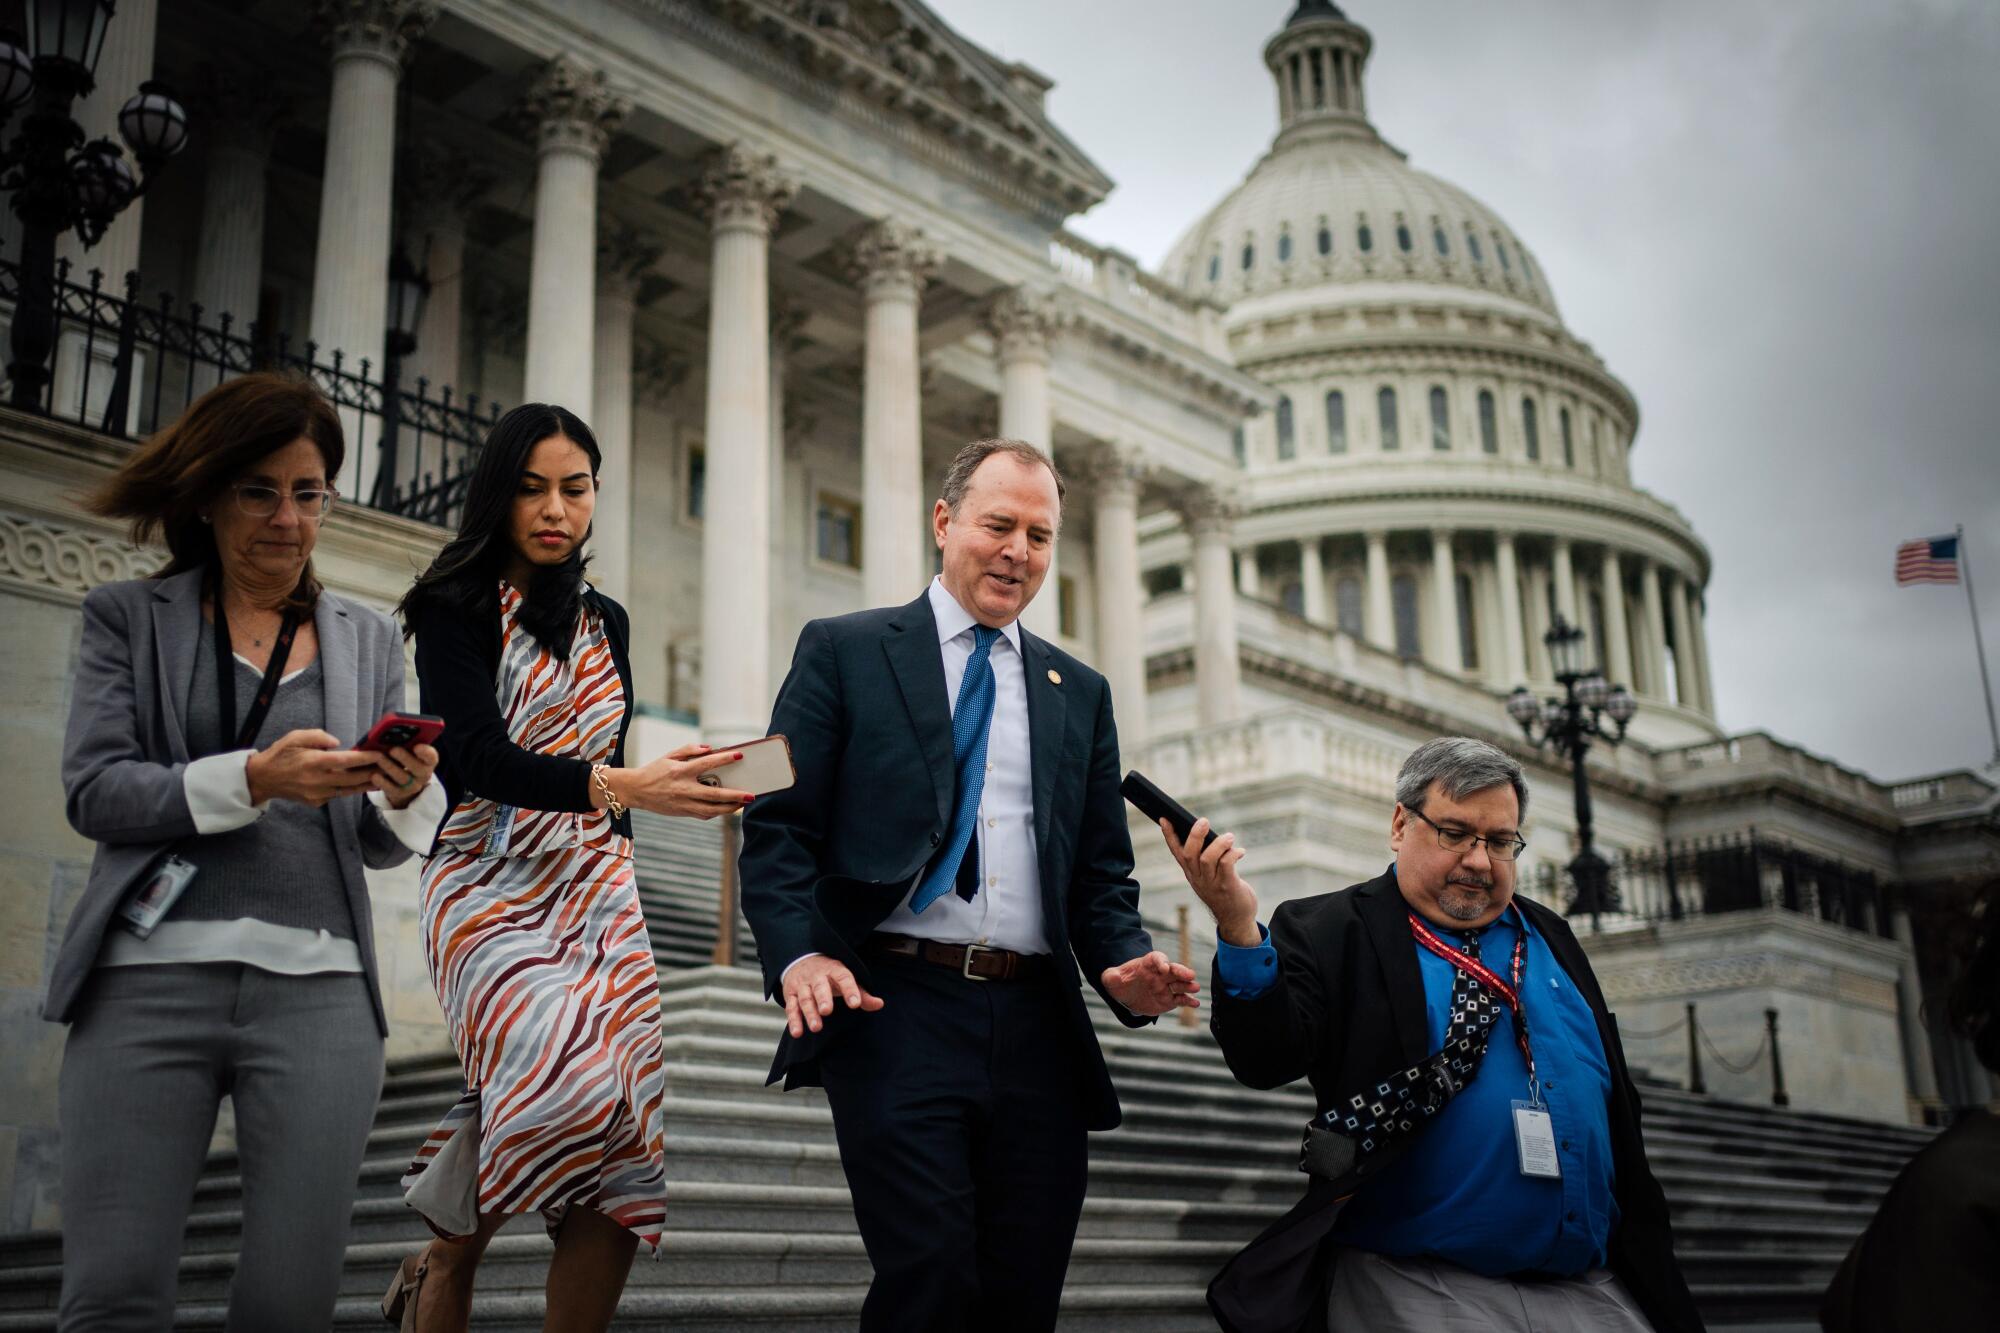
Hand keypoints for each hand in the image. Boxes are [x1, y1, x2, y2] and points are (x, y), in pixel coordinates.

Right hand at [244, 729, 380, 807]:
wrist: (262, 779)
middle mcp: (317, 780)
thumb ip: (317, 736)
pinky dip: (349, 789)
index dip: (365, 758)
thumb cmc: (280, 754)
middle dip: (372, 772)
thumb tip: (338, 743)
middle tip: (388, 766)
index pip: (346, 761)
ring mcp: (317, 794)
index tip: (380, 754)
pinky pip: (337, 794)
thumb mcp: (295, 737)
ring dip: (366, 784)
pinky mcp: (316, 802)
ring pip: (348, 790)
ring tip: (382, 777)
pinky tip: (360, 782)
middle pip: (352, 779)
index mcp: (313, 762)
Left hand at [367, 742, 439, 807]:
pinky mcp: (400, 794)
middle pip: (418, 768)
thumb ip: (407, 743)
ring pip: (403, 778)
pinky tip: (374, 775)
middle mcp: (423, 774)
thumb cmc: (405, 758)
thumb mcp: (409, 750)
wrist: (403, 781)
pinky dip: (382, 782)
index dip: (425, 752)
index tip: (417, 746)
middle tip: (393, 749)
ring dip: (391, 768)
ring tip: (379, 759)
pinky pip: (392, 789)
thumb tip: (393, 732)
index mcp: (428, 761)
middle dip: (405, 758)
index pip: (432, 757)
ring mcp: (413, 786)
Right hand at [613, 743, 755, 819]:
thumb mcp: (670, 755)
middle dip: (734, 795)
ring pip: (711, 810)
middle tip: (751, 794)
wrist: (635, 790)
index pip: (707, 763)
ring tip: (742, 803)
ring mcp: (683, 803)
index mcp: (680, 771)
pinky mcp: (682, 812)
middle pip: (714, 794)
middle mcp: (683, 789)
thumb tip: (709, 749)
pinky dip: (717, 812)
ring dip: (729, 808)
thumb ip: (690, 750)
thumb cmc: (655, 770)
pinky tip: (727, 808)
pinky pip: (703, 815)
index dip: (724, 758)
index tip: (739, 755)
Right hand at [780, 953, 883, 1036]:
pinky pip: (791, 1007)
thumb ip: (861, 994)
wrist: (800, 960)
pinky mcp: (790, 994)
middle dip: (823, 998)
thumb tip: (879, 1004)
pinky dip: (794, 1020)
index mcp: (834, 970)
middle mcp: (817, 976)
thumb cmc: (829, 975)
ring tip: (816, 1028)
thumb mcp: (845, 979)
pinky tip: (798, 1033)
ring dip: (810, 1013)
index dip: (850, 990)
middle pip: (820, 987)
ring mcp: (802, 985)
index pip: (843, 977)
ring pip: (805, 998)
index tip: (855, 1004)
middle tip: (827, 1011)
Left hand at [1100, 950, 1199, 1016]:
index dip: (1161, 961)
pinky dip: (1189, 1001)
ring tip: (1195, 988)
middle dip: (1182, 971)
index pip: (1157, 959)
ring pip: (1180, 984)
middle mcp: (1161, 974)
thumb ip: (1111, 976)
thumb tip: (1113, 977)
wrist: (1127, 994)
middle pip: (1174, 969)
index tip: (1164, 967)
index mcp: (1148, 964)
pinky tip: (1195, 1003)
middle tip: (1190, 975)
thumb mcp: (1111, 978)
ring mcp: (1166, 987)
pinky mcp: (1169, 1000)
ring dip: (1188, 986)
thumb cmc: (1120, 981)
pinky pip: (1181, 999)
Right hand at [1161, 817, 1260, 945]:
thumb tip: (1209, 834)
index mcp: (1191, 873)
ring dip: (1219, 844)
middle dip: (1195, 835)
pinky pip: (1226, 864)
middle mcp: (1197, 877)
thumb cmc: (1223, 892)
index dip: (1169, 835)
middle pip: (1190, 853)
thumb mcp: (1209, 876)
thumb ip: (1206, 859)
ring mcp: (1211, 883)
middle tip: (1203, 821)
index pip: (1176, 852)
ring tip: (1229, 837)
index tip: (1164, 818)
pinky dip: (1233, 853)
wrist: (1235, 919)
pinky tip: (1240, 851)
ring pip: (1207, 858)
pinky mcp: (1227, 886)